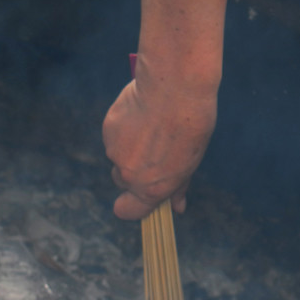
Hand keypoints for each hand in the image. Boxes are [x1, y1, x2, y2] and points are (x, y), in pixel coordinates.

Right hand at [102, 75, 217, 219]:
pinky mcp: (108, 130)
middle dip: (134, 171)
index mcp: (152, 188)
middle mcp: (129, 174)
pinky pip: (114, 134)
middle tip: (154, 149)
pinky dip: (125, 127)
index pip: (127, 211)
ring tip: (152, 125)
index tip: (137, 198)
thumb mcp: (190, 161)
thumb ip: (178, 186)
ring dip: (130, 145)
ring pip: (118, 154)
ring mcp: (115, 152)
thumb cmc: (191, 126)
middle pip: (123, 181)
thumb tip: (177, 207)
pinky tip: (142, 112)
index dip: (130, 206)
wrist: (176, 89)